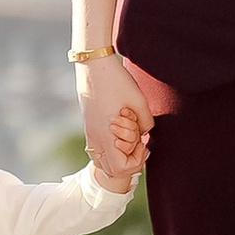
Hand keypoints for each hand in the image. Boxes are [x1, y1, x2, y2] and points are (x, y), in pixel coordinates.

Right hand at [77, 59, 150, 181]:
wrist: (93, 65)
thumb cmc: (117, 81)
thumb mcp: (139, 102)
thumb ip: (146, 124)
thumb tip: (144, 134)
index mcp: (106, 135)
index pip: (120, 169)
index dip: (136, 162)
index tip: (144, 145)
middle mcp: (95, 137)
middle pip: (110, 169)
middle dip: (127, 161)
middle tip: (138, 142)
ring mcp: (89, 132)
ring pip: (101, 161)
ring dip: (116, 157)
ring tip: (128, 140)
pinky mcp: (88, 126)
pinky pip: (96, 149)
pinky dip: (108, 149)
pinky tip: (119, 132)